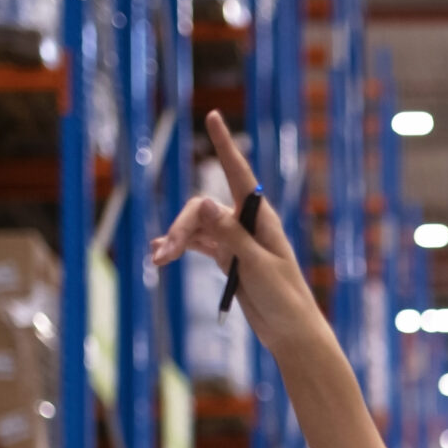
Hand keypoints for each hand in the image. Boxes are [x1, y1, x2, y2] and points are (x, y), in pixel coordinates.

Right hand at [146, 112, 310, 341]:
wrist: (290, 331)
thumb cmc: (283, 297)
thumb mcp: (256, 265)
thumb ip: (230, 234)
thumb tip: (204, 202)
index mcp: (261, 217)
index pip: (239, 173)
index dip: (224, 145)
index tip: (212, 116)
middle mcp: (246, 223)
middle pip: (203, 210)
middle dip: (182, 227)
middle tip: (165, 254)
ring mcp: (235, 240)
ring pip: (196, 228)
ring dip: (176, 241)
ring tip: (158, 260)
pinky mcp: (227, 259)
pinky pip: (197, 245)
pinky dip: (180, 249)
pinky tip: (161, 257)